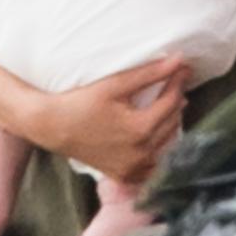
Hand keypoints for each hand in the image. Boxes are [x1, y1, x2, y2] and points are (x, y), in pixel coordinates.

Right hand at [34, 57, 190, 182]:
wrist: (52, 127)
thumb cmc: (80, 102)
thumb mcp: (115, 84)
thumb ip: (150, 74)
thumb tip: (179, 61)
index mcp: (140, 130)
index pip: (171, 102)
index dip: (178, 82)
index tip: (183, 68)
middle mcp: (141, 154)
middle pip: (172, 122)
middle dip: (176, 99)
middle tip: (176, 81)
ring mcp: (133, 168)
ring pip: (167, 142)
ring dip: (171, 121)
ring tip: (169, 102)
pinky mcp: (125, 175)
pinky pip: (154, 162)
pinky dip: (160, 146)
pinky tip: (157, 132)